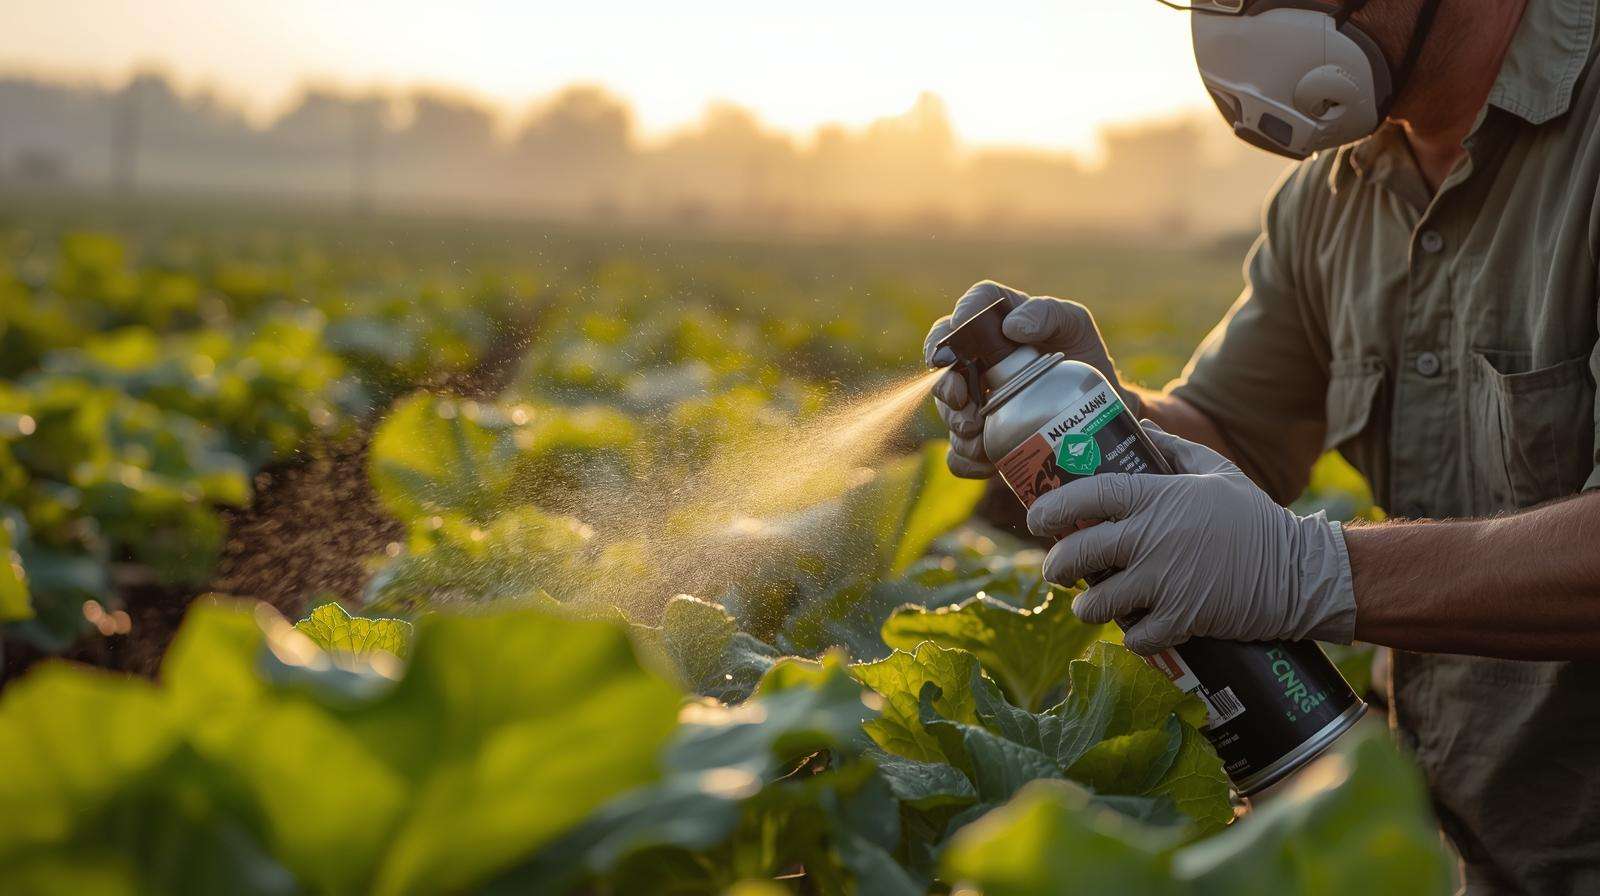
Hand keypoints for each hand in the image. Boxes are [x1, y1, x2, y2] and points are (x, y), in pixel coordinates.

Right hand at [924, 280, 1141, 478]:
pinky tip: (985, 462)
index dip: (951, 325)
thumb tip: (1012, 327)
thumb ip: (1049, 313)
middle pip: (944, 368)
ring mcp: (975, 400)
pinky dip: (965, 459)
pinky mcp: (981, 436)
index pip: (967, 312)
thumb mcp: (1074, 326)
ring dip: (956, 426)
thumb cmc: (1082, 359)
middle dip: (945, 387)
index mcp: (997, 323)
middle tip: (961, 401)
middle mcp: (977, 360)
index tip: (953, 342)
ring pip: (948, 413)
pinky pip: (958, 453)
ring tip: (979, 440)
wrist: (1094, 412)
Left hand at [1026, 423, 1355, 653]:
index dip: (1053, 506)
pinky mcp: (1183, 619)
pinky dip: (1131, 638)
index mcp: (1158, 498)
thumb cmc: (1254, 518)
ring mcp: (1165, 581)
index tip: (1034, 518)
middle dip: (1057, 566)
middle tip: (1055, 571)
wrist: (1299, 571)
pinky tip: (1134, 630)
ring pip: (1098, 603)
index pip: (1089, 495)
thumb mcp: (1217, 471)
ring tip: (1091, 605)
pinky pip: (1136, 637)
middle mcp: (1153, 538)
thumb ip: (1174, 449)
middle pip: (1079, 553)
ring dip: (1088, 608)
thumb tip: (1141, 424)